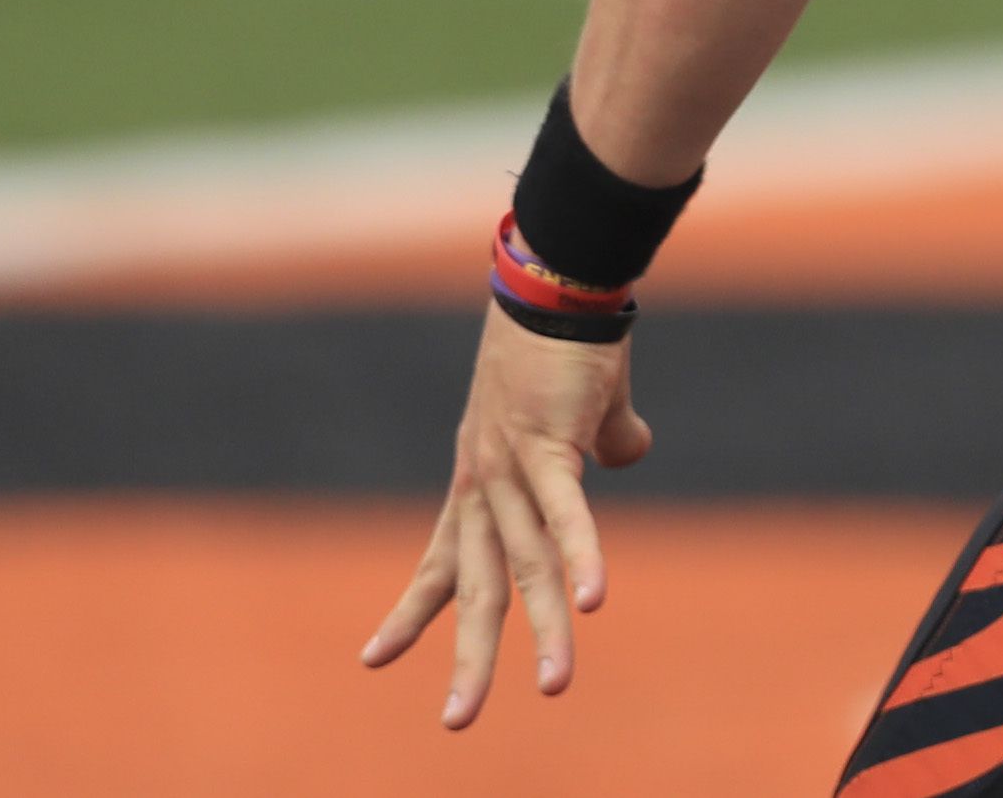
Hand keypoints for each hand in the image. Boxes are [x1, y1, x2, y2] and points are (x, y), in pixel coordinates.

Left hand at [358, 309, 652, 727]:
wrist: (557, 278)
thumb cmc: (567, 340)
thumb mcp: (578, 407)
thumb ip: (600, 442)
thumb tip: (629, 454)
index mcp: (480, 479)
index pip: (441, 561)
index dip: (413, 612)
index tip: (373, 660)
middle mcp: (484, 482)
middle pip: (476, 586)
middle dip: (468, 657)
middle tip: (456, 723)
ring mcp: (511, 466)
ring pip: (527, 564)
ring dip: (543, 630)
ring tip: (557, 687)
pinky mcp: (550, 444)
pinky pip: (566, 513)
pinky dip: (581, 557)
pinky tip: (594, 602)